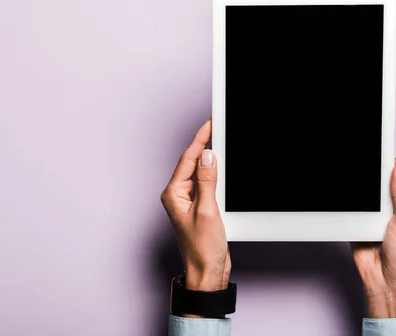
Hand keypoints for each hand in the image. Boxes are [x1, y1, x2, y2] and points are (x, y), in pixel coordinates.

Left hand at [160, 119, 230, 295]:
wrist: (207, 272)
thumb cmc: (202, 249)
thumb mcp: (207, 211)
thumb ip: (207, 182)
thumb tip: (208, 156)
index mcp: (174, 194)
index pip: (188, 159)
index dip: (200, 139)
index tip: (209, 124)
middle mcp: (178, 195)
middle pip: (192, 162)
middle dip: (204, 144)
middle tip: (217, 126)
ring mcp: (188, 201)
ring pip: (199, 172)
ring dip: (210, 157)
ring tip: (221, 140)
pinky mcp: (199, 207)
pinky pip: (206, 183)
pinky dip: (214, 173)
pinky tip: (222, 166)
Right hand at [351, 160, 395, 317]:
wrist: (386, 283)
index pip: (391, 179)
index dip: (384, 165)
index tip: (374, 150)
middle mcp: (384, 210)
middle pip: (370, 185)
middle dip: (364, 177)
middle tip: (358, 165)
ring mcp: (367, 218)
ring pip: (356, 198)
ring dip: (352, 194)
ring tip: (350, 189)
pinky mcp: (353, 227)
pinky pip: (344, 213)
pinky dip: (340, 208)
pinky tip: (339, 203)